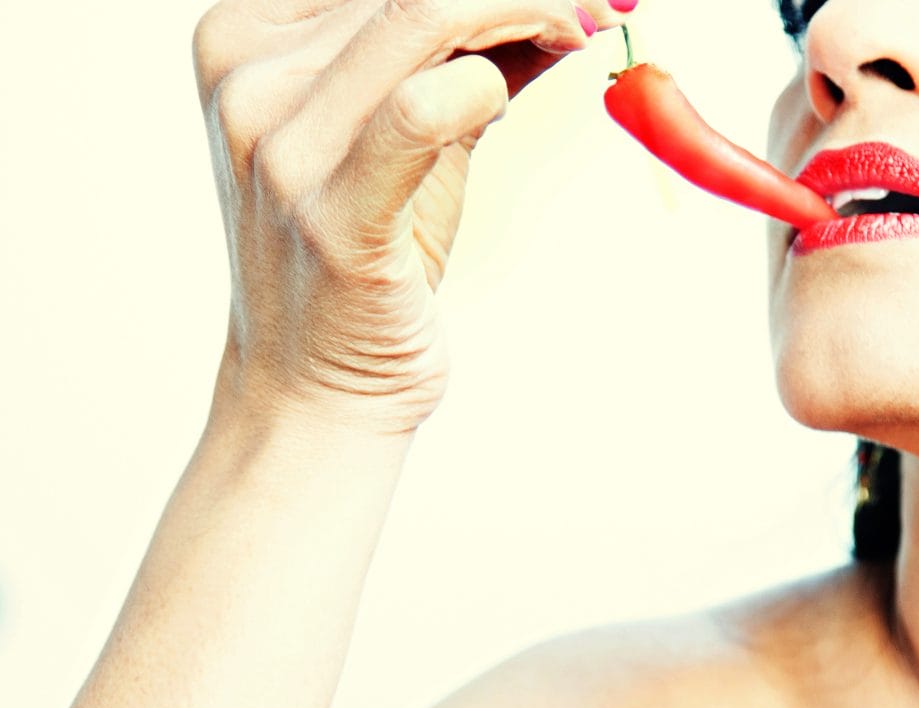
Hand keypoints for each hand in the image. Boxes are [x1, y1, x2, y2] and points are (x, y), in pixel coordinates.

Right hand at [192, 0, 630, 435]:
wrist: (315, 384)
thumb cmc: (363, 264)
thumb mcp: (404, 137)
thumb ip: (461, 57)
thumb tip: (555, 3)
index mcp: (243, 36)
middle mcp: (246, 73)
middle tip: (601, 4)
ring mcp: (279, 140)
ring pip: (428, 13)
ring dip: (534, 9)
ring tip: (586, 28)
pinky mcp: (332, 207)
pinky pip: (427, 104)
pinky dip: (494, 82)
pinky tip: (528, 81)